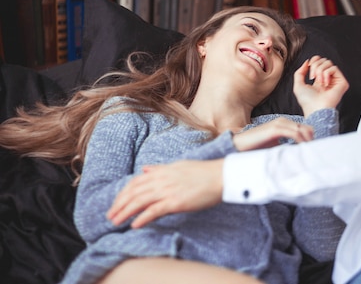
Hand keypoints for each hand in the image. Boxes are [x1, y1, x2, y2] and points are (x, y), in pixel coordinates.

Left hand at [107, 159, 223, 228]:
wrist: (220, 176)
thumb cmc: (203, 172)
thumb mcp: (178, 166)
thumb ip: (160, 169)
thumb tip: (145, 169)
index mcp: (162, 171)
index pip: (135, 182)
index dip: (123, 193)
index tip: (116, 203)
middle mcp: (162, 180)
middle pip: (133, 192)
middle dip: (119, 205)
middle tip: (110, 216)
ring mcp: (168, 191)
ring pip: (140, 201)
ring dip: (125, 212)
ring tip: (116, 222)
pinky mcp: (176, 202)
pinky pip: (154, 210)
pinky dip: (143, 218)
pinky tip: (134, 225)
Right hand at [233, 117, 313, 150]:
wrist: (240, 144)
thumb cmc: (256, 147)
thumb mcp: (274, 146)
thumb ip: (286, 147)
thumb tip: (298, 156)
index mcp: (284, 124)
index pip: (304, 128)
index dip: (311, 139)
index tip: (315, 151)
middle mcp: (283, 121)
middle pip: (306, 128)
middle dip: (312, 140)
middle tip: (316, 153)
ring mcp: (279, 124)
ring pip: (302, 130)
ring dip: (308, 142)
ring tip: (312, 153)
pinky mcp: (275, 129)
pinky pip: (294, 133)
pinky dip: (301, 141)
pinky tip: (303, 149)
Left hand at [293, 56, 349, 117]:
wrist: (315, 109)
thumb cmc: (307, 102)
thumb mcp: (298, 85)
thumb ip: (299, 72)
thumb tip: (307, 62)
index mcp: (319, 80)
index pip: (319, 62)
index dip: (314, 60)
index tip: (309, 67)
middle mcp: (327, 79)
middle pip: (323, 60)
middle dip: (315, 66)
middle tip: (313, 77)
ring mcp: (335, 81)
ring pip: (328, 63)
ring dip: (320, 71)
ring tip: (319, 82)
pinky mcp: (341, 82)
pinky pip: (334, 68)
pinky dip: (326, 74)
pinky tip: (326, 83)